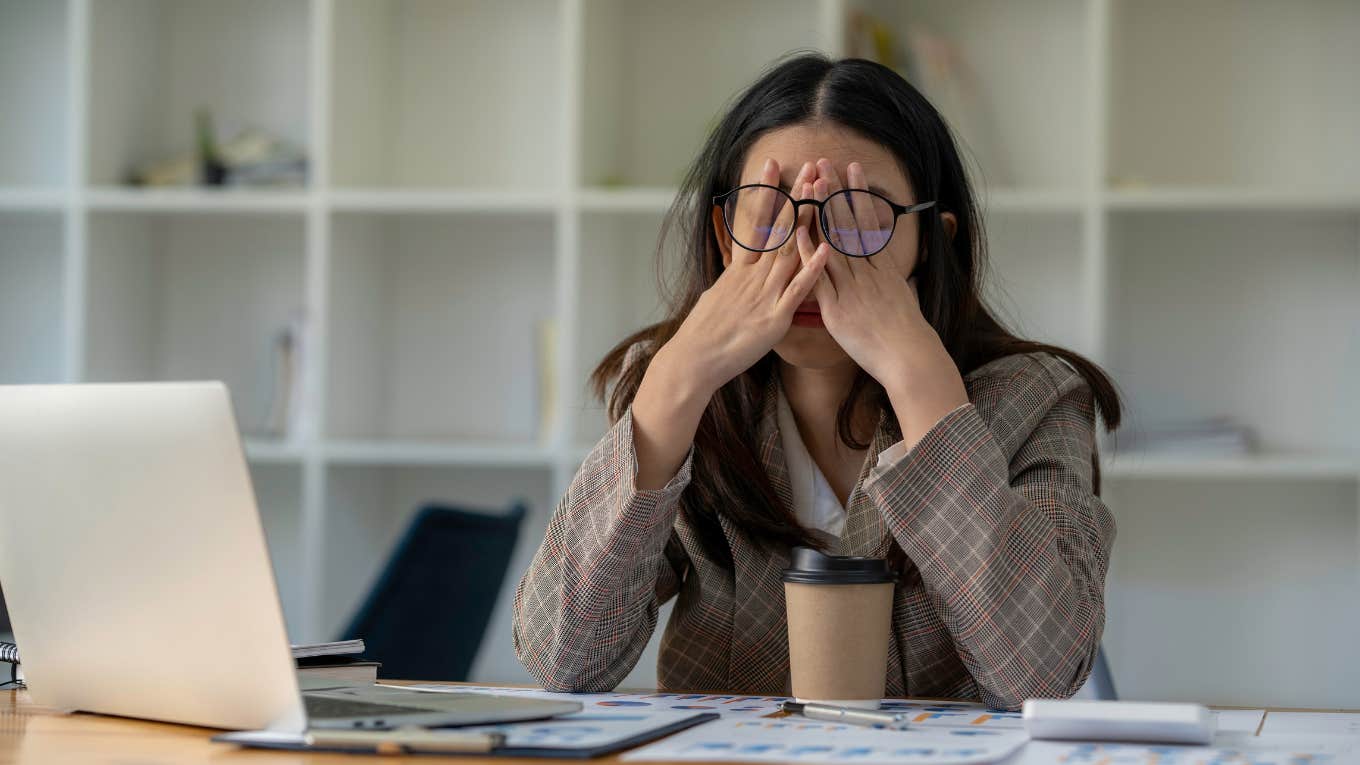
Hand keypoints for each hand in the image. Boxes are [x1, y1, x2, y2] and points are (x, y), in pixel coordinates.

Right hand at [661, 157, 830, 395]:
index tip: (773, 164)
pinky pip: (797, 290)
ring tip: (822, 192)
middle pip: (778, 228)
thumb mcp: (717, 296)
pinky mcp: (774, 318)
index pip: (755, 221)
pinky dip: (812, 269)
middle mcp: (753, 276)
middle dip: (795, 196)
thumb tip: (737, 269)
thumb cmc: (704, 333)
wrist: (694, 360)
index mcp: (740, 270)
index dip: (765, 192)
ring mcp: (765, 294)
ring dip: (808, 220)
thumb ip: (734, 280)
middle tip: (809, 166)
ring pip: (790, 250)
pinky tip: (826, 248)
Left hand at [798, 158, 967, 443]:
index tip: (851, 170)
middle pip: (848, 224)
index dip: (858, 195)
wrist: (909, 357)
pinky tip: (798, 232)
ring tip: (811, 183)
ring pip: (833, 242)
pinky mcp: (837, 307)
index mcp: (883, 267)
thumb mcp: (903, 297)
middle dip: (836, 192)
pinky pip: (820, 276)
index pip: (868, 222)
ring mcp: (852, 287)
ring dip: (821, 211)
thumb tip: (889, 268)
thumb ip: (891, 279)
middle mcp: (867, 271)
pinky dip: (808, 253)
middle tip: (825, 163)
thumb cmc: (907, 334)